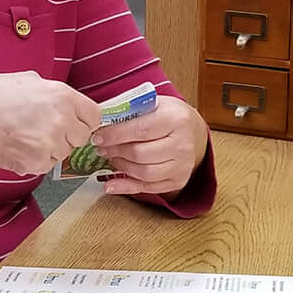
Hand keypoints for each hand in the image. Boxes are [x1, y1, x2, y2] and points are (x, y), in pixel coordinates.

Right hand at [0, 72, 101, 175]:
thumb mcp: (26, 80)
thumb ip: (51, 92)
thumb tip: (63, 101)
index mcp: (62, 96)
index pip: (94, 116)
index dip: (83, 120)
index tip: (73, 122)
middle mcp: (62, 120)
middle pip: (81, 137)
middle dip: (66, 135)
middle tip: (40, 129)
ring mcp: (50, 144)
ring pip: (63, 153)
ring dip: (50, 149)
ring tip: (23, 136)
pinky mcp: (36, 163)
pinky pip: (46, 165)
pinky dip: (34, 160)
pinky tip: (16, 147)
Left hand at [91, 95, 208, 197]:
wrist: (194, 131)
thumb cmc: (168, 115)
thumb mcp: (154, 104)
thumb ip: (130, 110)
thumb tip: (100, 118)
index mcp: (177, 119)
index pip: (141, 129)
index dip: (116, 135)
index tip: (98, 136)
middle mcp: (183, 144)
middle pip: (141, 154)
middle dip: (116, 151)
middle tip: (102, 147)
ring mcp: (182, 165)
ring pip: (144, 173)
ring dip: (121, 167)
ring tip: (111, 158)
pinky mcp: (178, 181)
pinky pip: (148, 188)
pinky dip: (126, 187)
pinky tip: (110, 184)